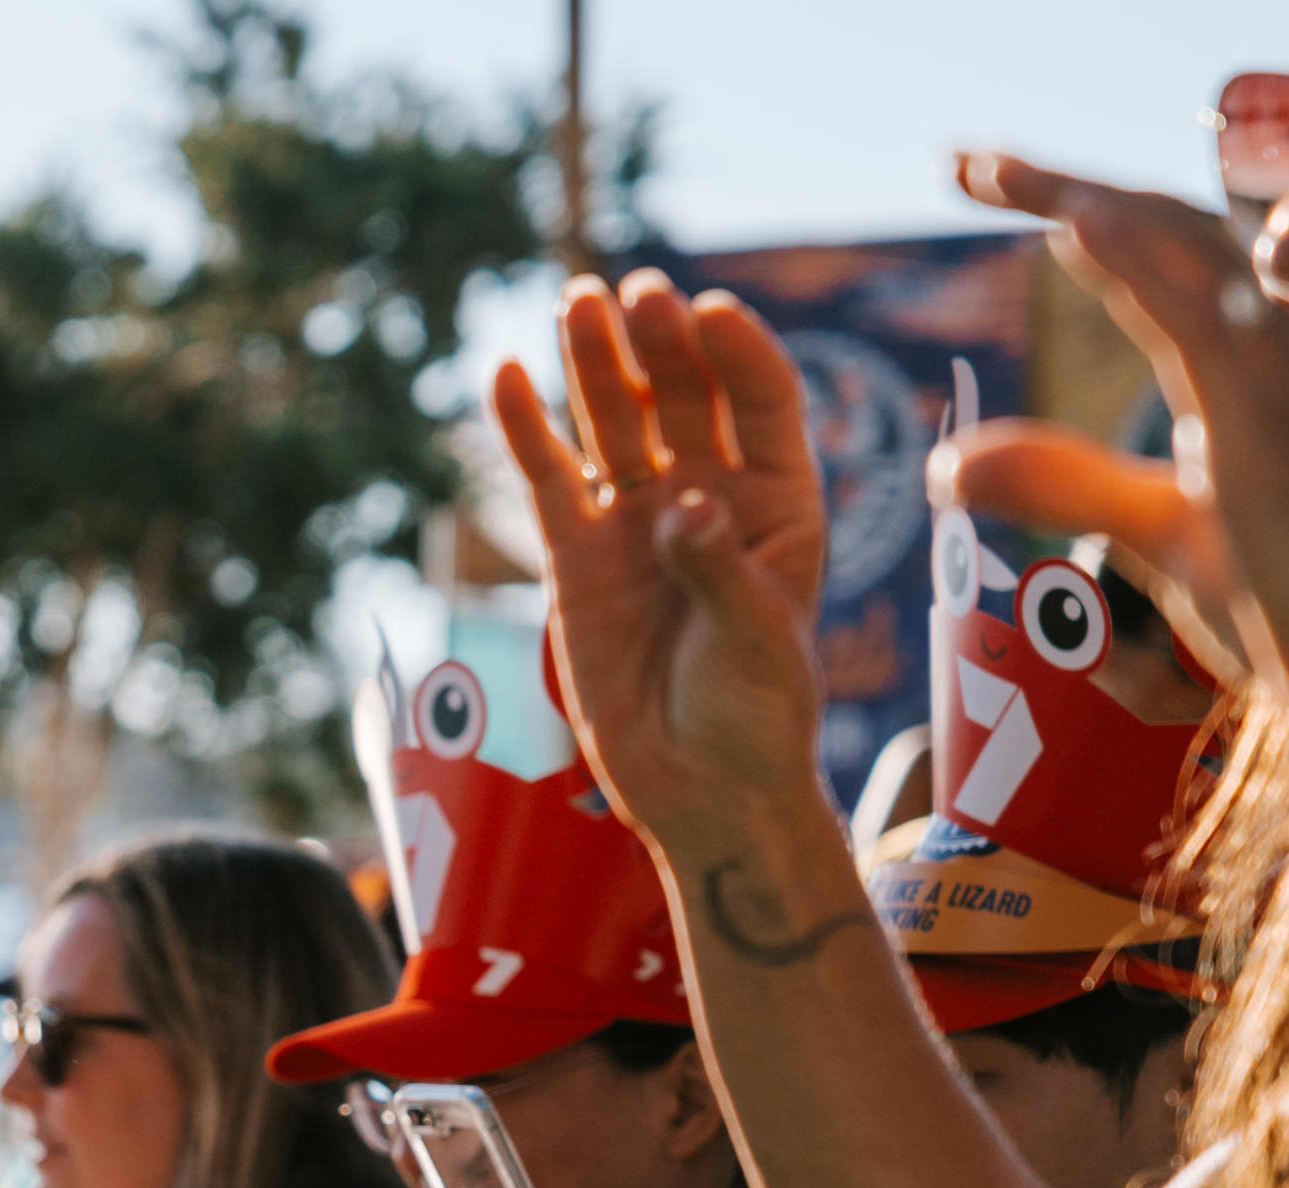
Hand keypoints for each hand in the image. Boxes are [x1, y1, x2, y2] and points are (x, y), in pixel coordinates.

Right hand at [491, 273, 835, 857]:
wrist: (699, 789)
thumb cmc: (755, 714)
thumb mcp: (756, 639)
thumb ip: (717, 565)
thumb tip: (681, 505)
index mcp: (779, 503)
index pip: (761, 404)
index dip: (737, 355)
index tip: (709, 313)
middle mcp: (708, 496)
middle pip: (680, 399)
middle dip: (658, 344)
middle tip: (632, 296)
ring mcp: (638, 523)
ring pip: (612, 425)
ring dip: (594, 364)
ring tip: (576, 300)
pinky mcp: (577, 560)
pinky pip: (550, 483)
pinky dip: (528, 432)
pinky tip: (509, 377)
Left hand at [952, 152, 1288, 822]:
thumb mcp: (1156, 533)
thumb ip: (1062, 483)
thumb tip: (952, 460)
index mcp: (1253, 366)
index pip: (1158, 260)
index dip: (1076, 209)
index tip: (989, 181)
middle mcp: (1277, 349)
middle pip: (1160, 232)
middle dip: (1056, 184)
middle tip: (960, 159)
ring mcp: (1284, 376)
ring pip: (1180, 250)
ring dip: (1081, 197)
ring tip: (990, 165)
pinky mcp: (1277, 422)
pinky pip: (1201, 318)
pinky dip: (1136, 260)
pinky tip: (1075, 221)